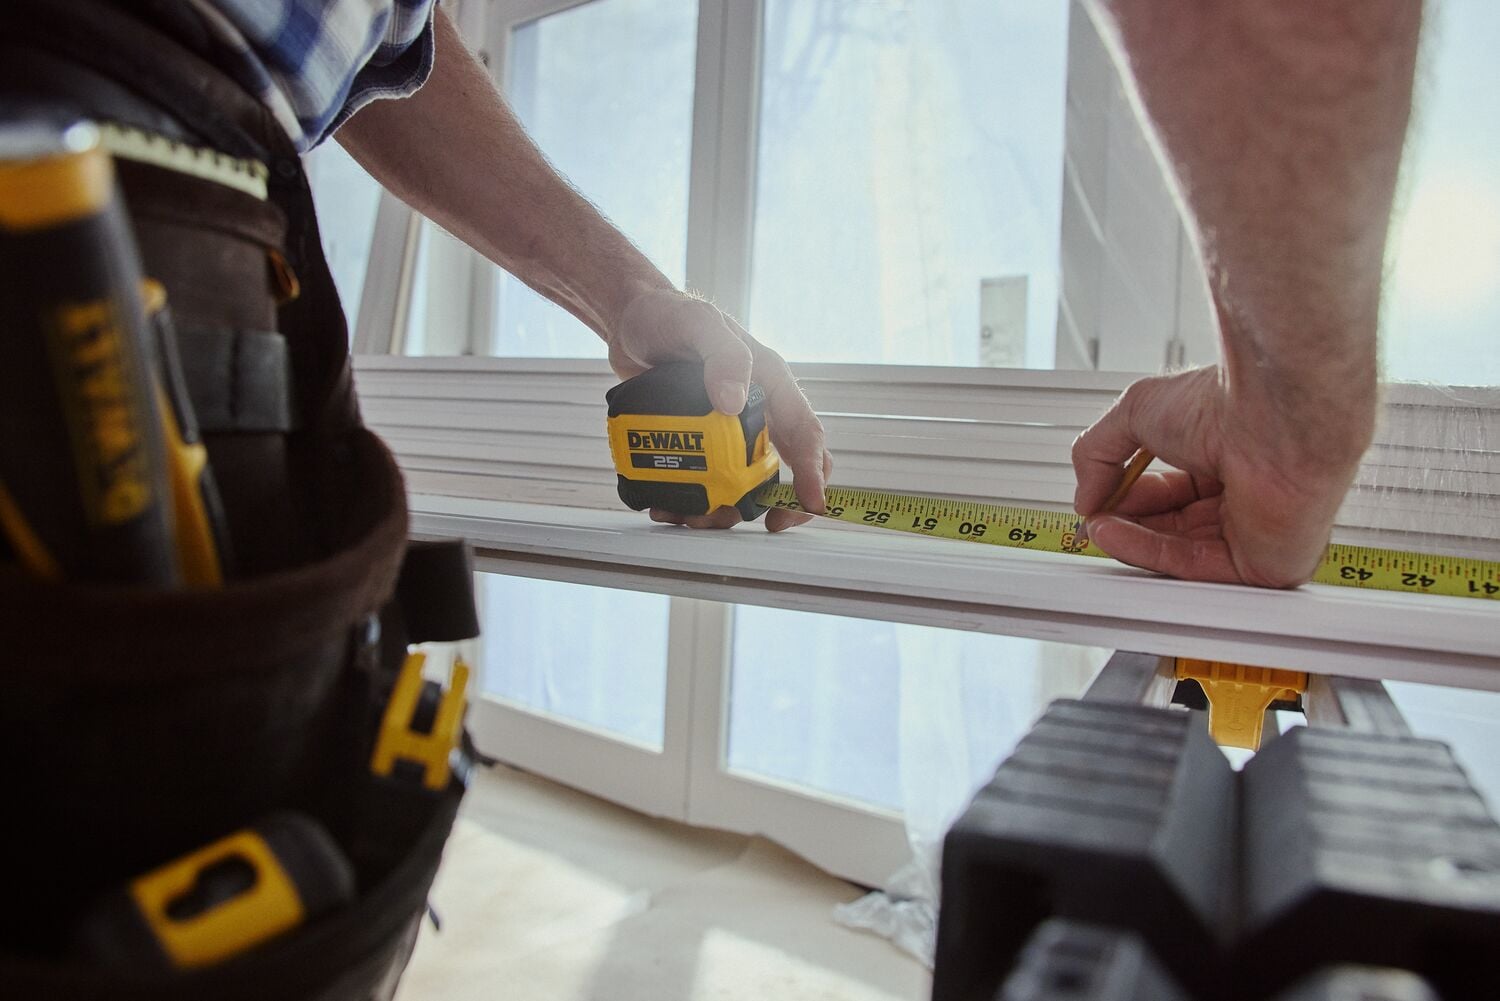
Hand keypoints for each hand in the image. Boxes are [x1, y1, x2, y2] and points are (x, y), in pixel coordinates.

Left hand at [608, 287, 831, 531]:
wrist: (629, 322)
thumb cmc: (669, 314)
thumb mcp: (698, 324)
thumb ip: (723, 356)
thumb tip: (734, 402)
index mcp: (770, 383)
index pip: (806, 434)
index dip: (814, 472)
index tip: (810, 503)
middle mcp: (755, 410)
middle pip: (778, 470)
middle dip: (764, 503)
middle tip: (739, 519)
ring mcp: (726, 429)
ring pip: (739, 484)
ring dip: (720, 508)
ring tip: (691, 516)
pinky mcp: (696, 441)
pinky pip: (703, 481)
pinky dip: (690, 500)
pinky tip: (668, 505)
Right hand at [1071, 365, 1367, 586]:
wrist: (1270, 419)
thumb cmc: (1228, 402)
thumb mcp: (1135, 410)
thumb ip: (1097, 452)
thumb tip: (1085, 494)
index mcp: (1225, 455)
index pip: (1168, 488)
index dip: (1127, 494)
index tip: (1095, 495)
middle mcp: (1244, 493)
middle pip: (1170, 523)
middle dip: (1124, 519)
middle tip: (1093, 513)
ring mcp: (1255, 530)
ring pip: (1177, 548)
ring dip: (1129, 537)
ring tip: (1097, 523)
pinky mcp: (1263, 562)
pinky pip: (1195, 565)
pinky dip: (1148, 552)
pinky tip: (1114, 534)